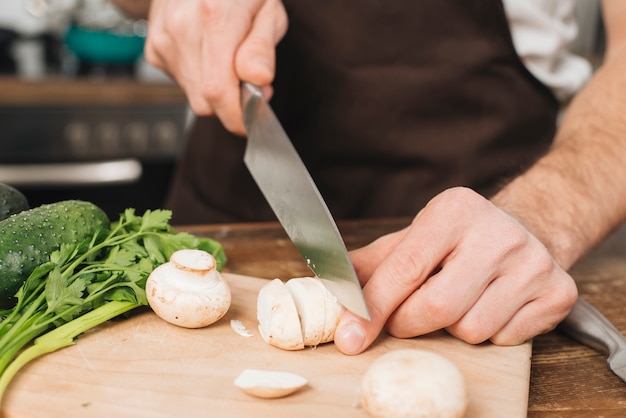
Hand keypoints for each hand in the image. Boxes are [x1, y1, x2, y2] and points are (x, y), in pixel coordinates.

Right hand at [144, 0, 287, 134]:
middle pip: (206, 101)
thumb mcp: (268, 9)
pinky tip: (208, 53)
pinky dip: (200, 78)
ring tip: (229, 59)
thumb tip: (258, 79)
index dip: (238, 117)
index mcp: (215, 16)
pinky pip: (183, 83)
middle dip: (232, 104)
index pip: (219, 91)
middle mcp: (182, 28)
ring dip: (217, 90)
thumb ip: (262, 47)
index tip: (254, 120)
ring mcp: (163, 40)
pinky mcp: (154, 50)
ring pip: (195, 96)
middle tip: (251, 84)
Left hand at [334, 187, 577, 354]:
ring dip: (453, 328)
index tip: (350, 336)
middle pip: (437, 308)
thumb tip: (329, 288)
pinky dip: (488, 332)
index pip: (405, 269)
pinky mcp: (558, 291)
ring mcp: (533, 263)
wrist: (526, 228)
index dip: (372, 309)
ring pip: (471, 330)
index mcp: (454, 210)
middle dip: (411, 323)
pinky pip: (505, 339)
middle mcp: (498, 232)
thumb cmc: (458, 239)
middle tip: (408, 316)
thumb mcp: (414, 239)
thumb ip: (373, 264)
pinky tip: (491, 305)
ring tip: (459, 300)